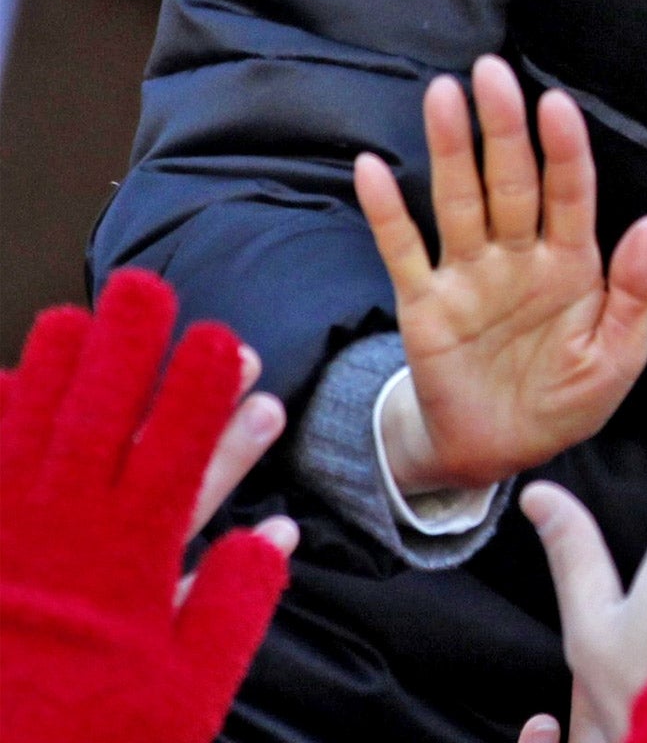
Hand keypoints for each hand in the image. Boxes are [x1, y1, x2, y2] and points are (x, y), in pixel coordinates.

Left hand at [0, 271, 296, 742]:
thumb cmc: (86, 733)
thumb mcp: (183, 691)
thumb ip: (233, 605)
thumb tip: (276, 536)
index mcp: (132, 557)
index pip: (181, 445)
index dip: (207, 387)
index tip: (228, 343)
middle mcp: (65, 531)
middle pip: (102, 414)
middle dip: (130, 345)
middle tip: (147, 291)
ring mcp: (5, 532)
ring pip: (32, 428)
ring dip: (56, 369)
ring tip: (75, 318)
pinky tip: (3, 392)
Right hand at [357, 54, 646, 491]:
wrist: (499, 454)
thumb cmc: (566, 400)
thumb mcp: (616, 357)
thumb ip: (636, 294)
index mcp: (573, 264)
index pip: (570, 193)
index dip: (563, 150)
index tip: (555, 104)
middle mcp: (519, 256)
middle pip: (510, 181)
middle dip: (501, 127)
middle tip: (490, 71)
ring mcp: (468, 275)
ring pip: (458, 201)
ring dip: (448, 149)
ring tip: (442, 95)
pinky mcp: (423, 304)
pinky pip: (402, 250)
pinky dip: (386, 211)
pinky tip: (371, 167)